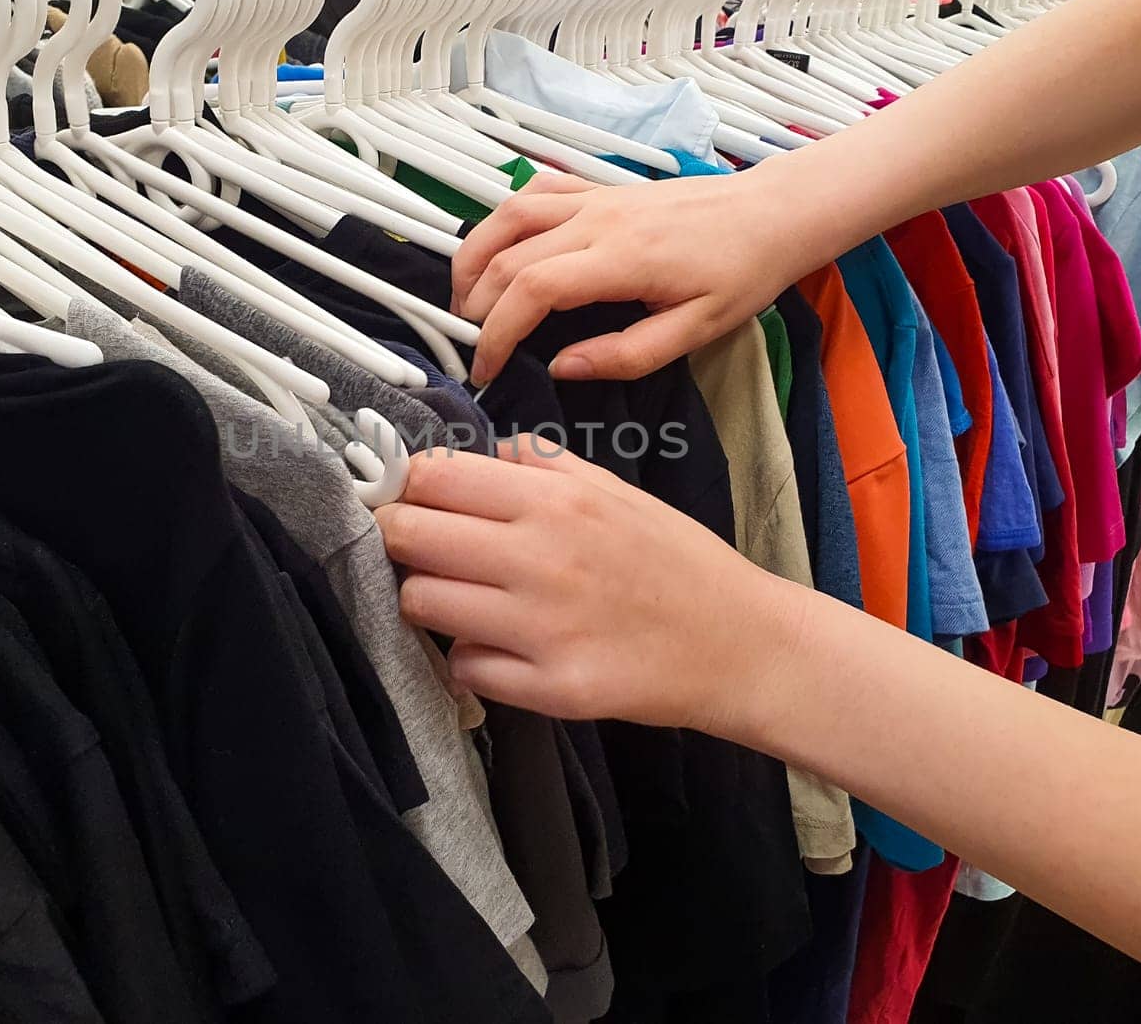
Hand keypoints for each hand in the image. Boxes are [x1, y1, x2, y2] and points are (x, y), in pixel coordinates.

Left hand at [374, 438, 806, 740]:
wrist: (741, 643)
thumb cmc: (675, 560)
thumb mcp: (615, 489)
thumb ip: (542, 465)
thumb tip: (477, 451)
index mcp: (556, 499)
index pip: (432, 477)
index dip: (408, 487)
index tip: (412, 499)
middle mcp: (541, 557)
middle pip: (408, 536)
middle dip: (400, 539)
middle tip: (419, 549)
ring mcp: (543, 628)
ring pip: (421, 604)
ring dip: (429, 600)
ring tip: (463, 600)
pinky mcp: (553, 689)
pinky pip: (464, 669)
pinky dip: (470, 660)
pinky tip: (501, 649)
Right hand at [452, 162, 845, 384]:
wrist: (773, 213)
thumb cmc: (743, 273)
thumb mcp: (697, 332)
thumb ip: (626, 355)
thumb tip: (562, 367)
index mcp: (620, 258)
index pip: (531, 290)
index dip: (496, 332)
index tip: (486, 368)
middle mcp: (598, 219)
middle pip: (507, 254)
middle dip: (475, 304)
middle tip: (471, 344)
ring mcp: (595, 196)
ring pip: (509, 214)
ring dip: (475, 255)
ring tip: (466, 298)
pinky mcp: (599, 187)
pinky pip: (535, 192)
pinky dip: (504, 219)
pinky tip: (500, 249)